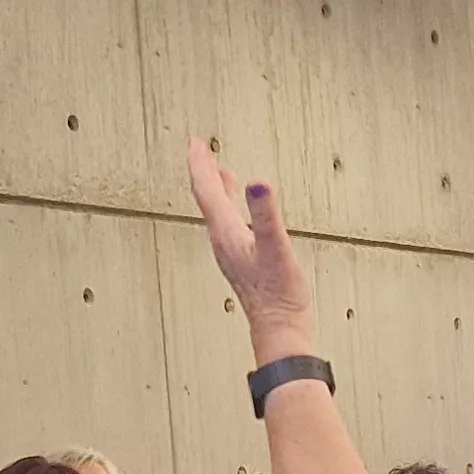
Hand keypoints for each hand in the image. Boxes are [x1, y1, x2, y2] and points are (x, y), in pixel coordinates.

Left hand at [186, 136, 319, 360]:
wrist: (280, 330)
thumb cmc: (279, 295)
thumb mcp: (277, 248)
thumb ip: (266, 214)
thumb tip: (258, 183)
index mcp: (227, 233)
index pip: (206, 191)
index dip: (200, 164)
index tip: (194, 143)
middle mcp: (224, 241)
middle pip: (207, 199)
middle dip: (202, 171)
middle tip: (198, 149)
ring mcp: (231, 251)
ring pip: (217, 212)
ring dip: (214, 188)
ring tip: (215, 170)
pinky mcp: (242, 260)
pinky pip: (229, 224)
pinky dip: (229, 206)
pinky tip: (238, 209)